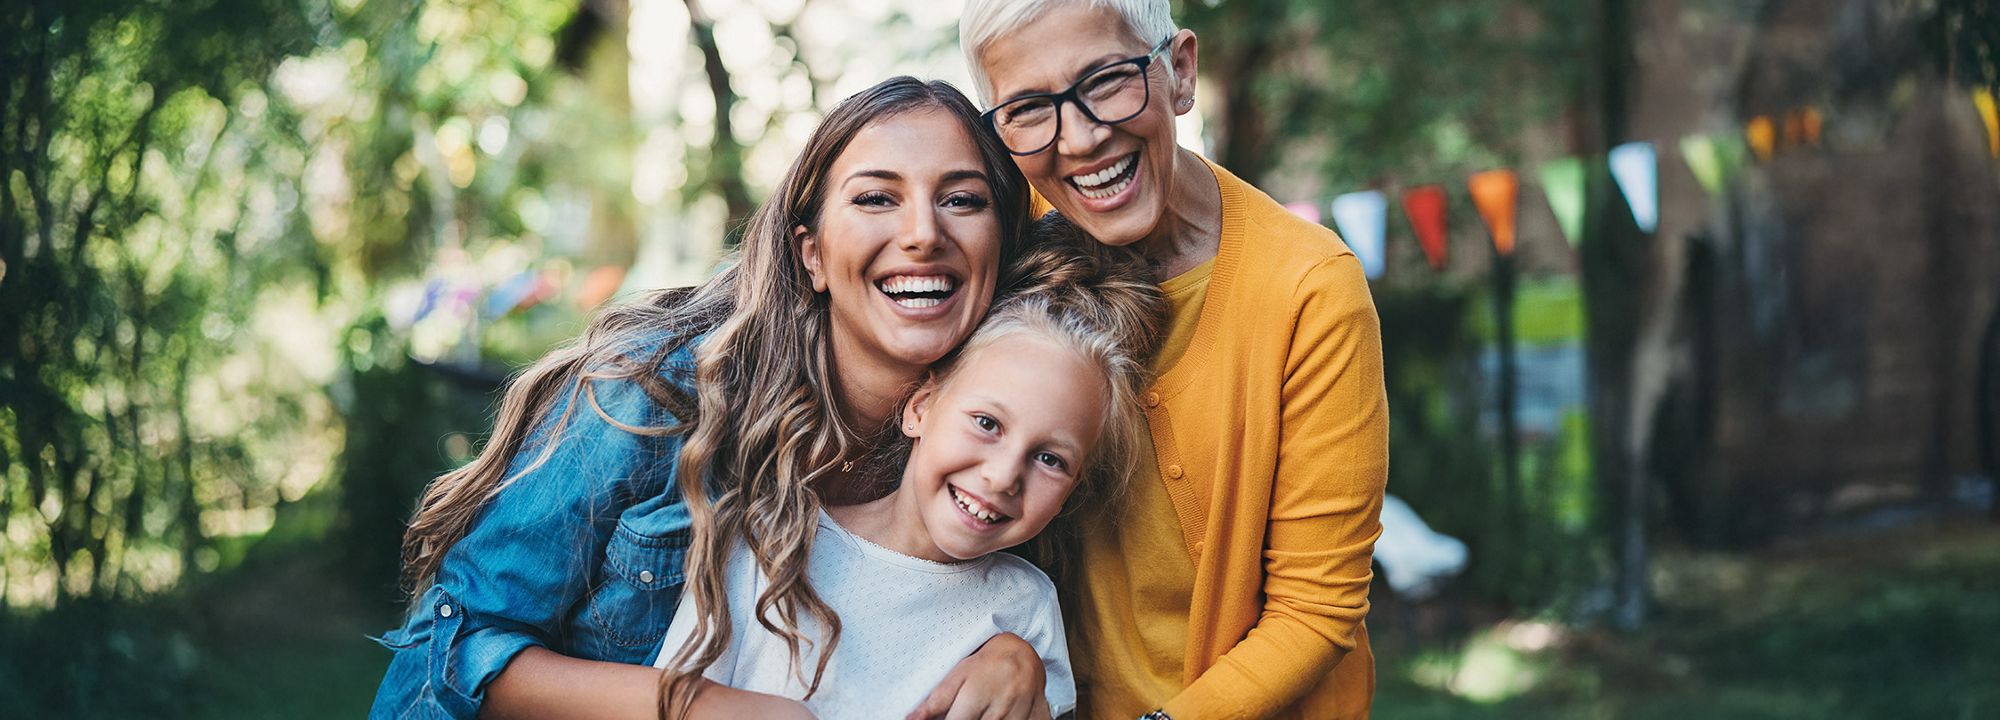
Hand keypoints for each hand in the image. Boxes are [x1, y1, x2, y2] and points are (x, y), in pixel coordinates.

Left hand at [905, 633, 1050, 719]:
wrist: (1023, 654)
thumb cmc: (987, 663)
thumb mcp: (959, 674)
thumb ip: (936, 700)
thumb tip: (911, 719)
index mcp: (976, 697)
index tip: (949, 717)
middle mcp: (999, 710)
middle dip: (968, 719)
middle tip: (968, 710)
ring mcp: (1019, 716)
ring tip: (981, 710)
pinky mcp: (1036, 718)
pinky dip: (1010, 719)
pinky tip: (1002, 712)